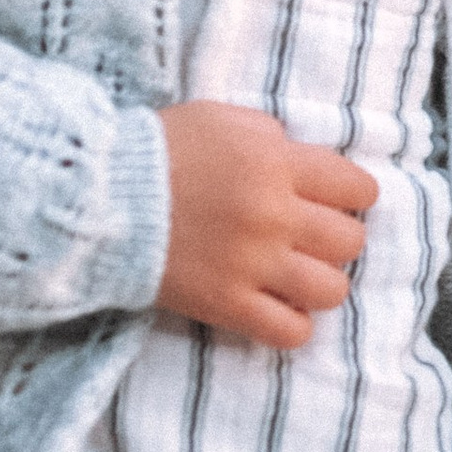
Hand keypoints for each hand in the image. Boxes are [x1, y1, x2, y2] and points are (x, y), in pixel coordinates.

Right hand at [156, 103, 376, 347]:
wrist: (94, 195)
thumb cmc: (156, 150)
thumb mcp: (220, 119)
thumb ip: (271, 137)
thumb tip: (302, 158)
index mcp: (276, 163)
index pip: (357, 187)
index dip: (352, 195)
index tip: (335, 200)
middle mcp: (274, 215)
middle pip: (350, 241)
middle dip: (336, 238)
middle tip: (308, 237)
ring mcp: (253, 264)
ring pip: (332, 290)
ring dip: (320, 283)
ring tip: (295, 275)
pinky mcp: (227, 304)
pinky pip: (291, 332)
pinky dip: (291, 325)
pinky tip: (275, 308)